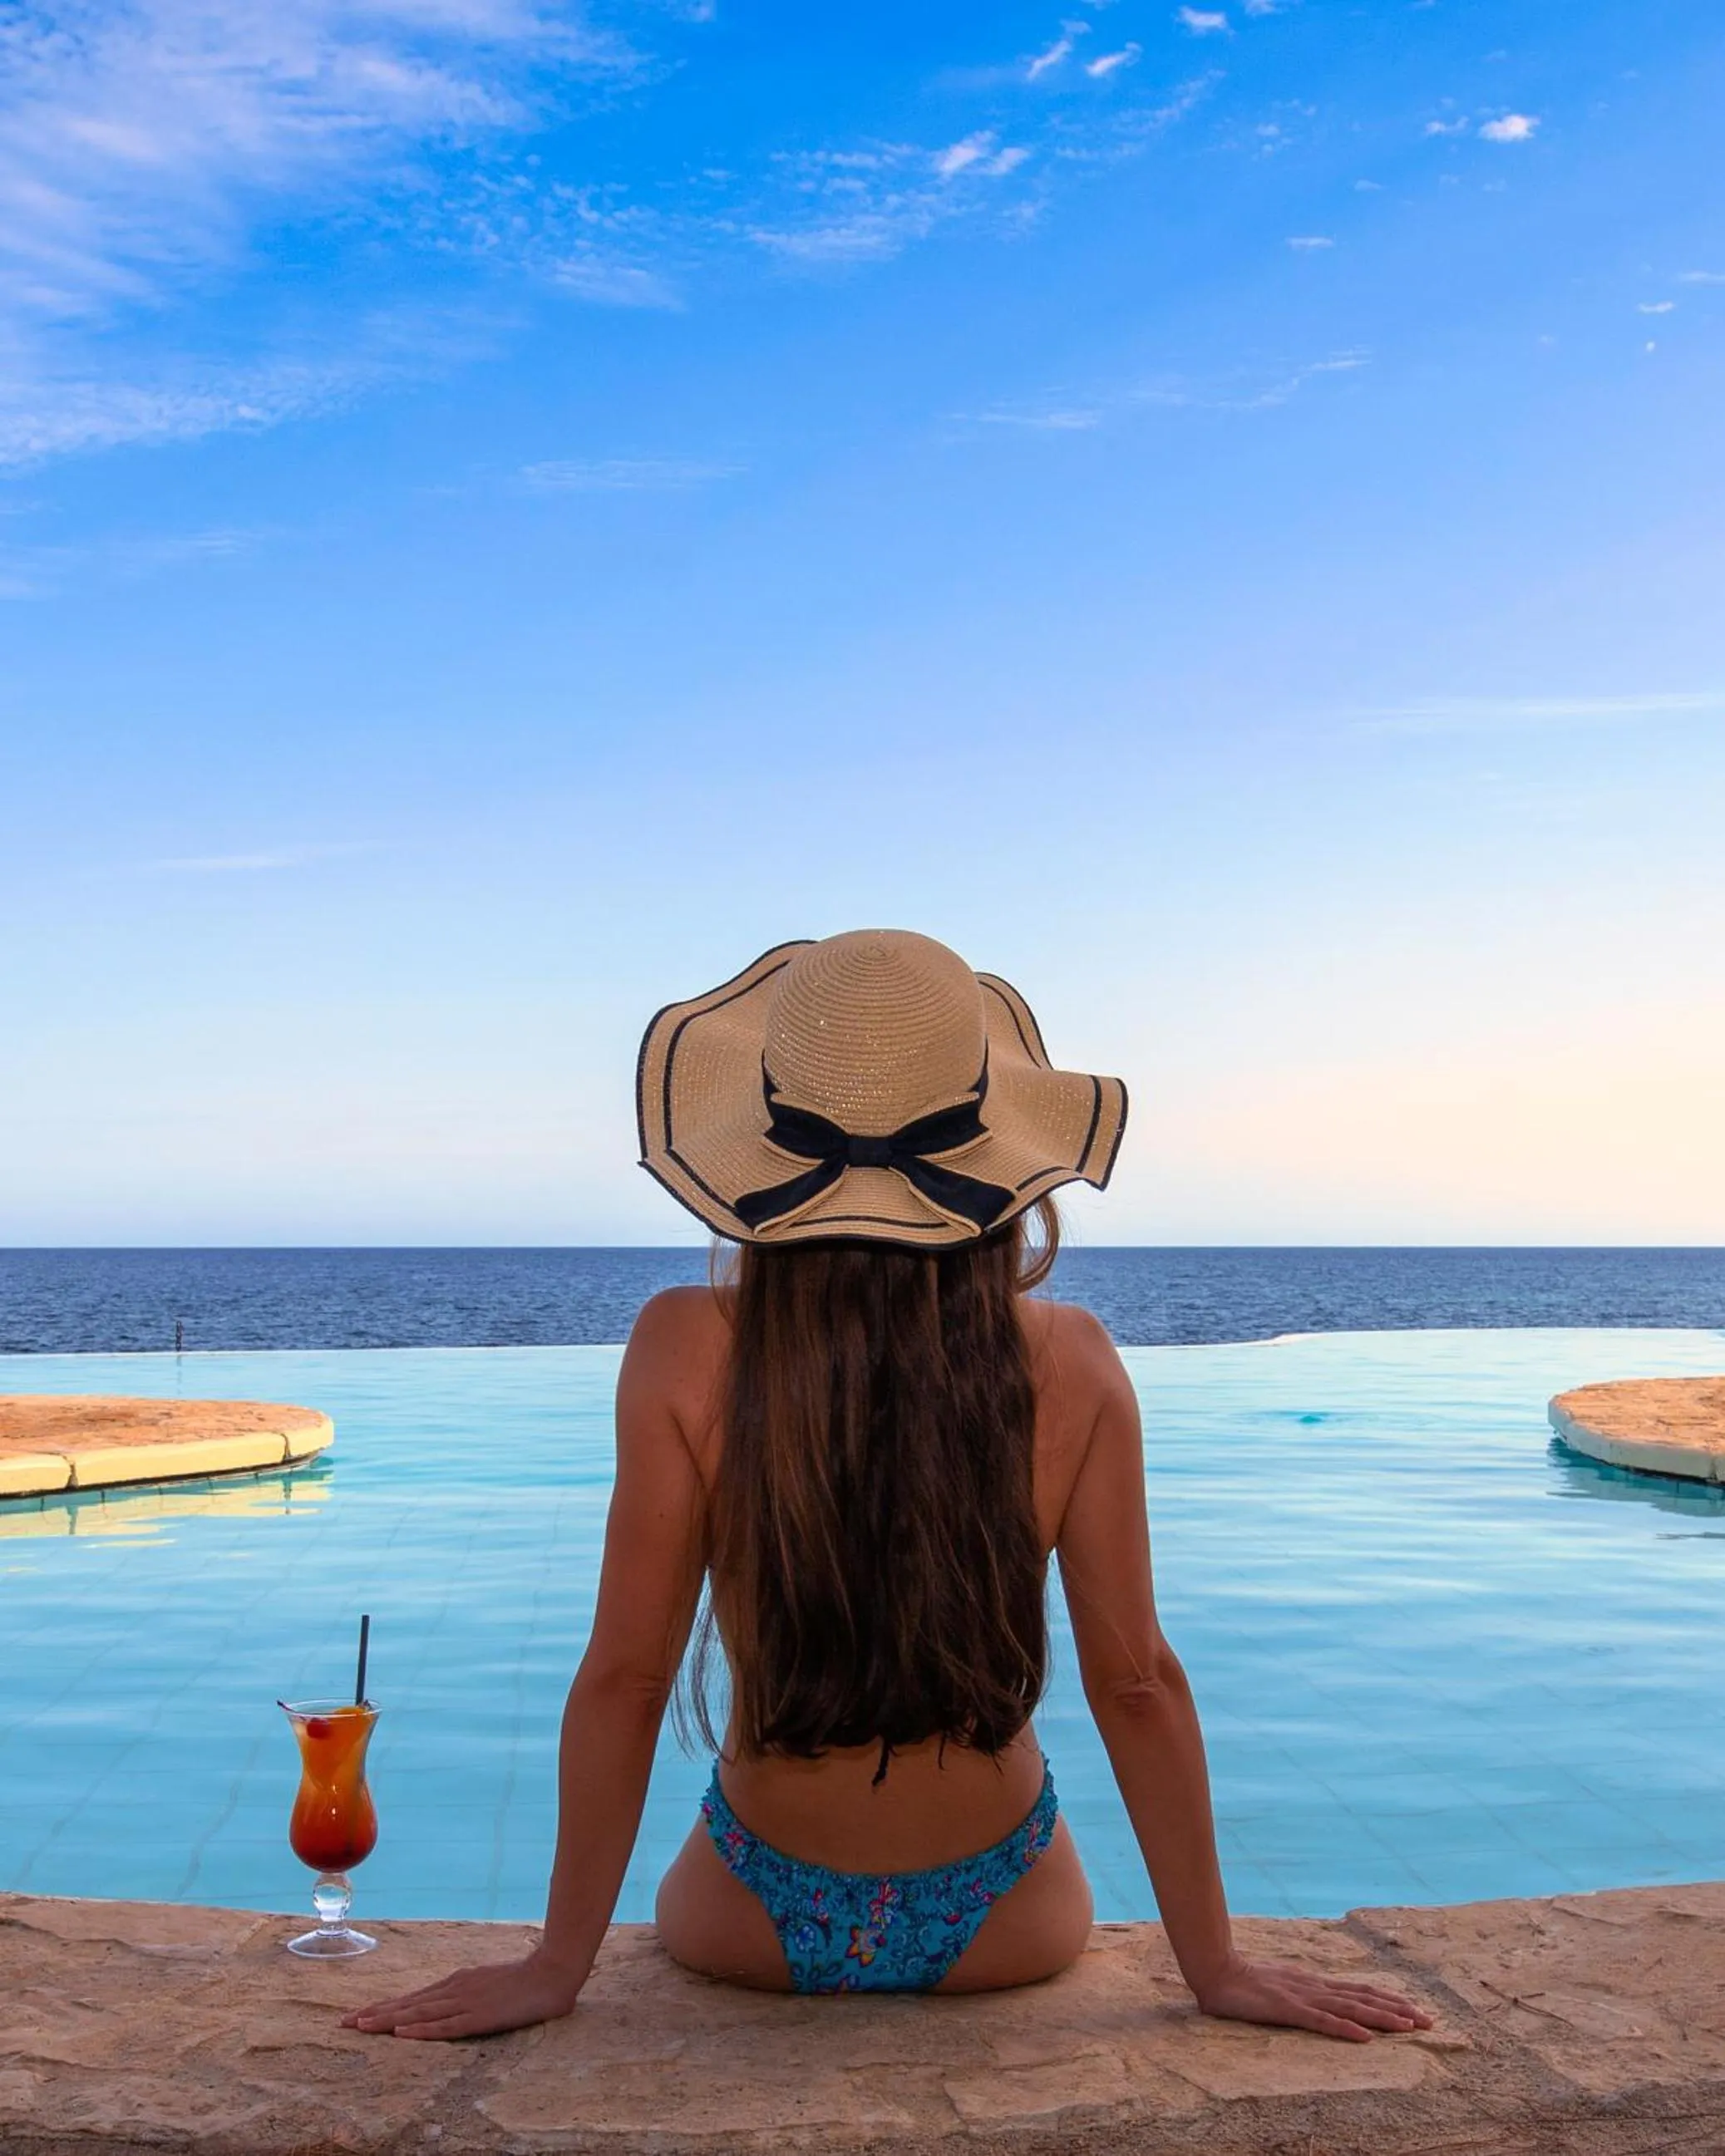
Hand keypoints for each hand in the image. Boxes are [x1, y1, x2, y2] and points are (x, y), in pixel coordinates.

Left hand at [341, 1950, 583, 2040]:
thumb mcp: (486, 1983)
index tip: (357, 2014)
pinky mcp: (480, 2016)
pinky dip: (422, 2029)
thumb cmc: (522, 1980)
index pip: (412, 1998)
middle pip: (408, 2004)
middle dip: (375, 2014)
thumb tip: (443, 2003)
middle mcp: (455, 1989)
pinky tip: (403, 2033)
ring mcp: (467, 2002)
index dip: (384, 2007)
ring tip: (362, 2026)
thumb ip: (466, 1993)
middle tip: (345, 2022)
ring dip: (389, 2020)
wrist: (552, 1972)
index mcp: (456, 1982)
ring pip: (419, 2014)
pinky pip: (446, 2026)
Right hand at [1193, 1955, 1433, 2043]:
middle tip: (1428, 2021)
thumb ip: (1304, 1993)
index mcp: (1315, 1983)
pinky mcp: (1288, 2009)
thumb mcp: (1283, 1985)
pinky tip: (1363, 2037)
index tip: (1416, 2011)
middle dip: (1398, 2010)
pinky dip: (1345, 2029)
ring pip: (1351, 2009)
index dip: (1389, 2001)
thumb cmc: (1247, 1981)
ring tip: (1408, 2027)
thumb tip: (1326, 2002)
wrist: (1217, 1971)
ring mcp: (1303, 1997)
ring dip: (1381, 2018)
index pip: (1360, 1992)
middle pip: (1364, 1999)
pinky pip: (1321, 2022)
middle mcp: (1316, 1987)